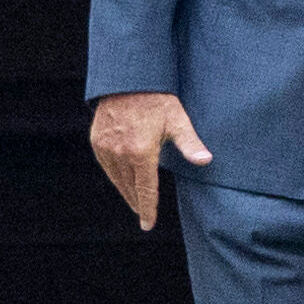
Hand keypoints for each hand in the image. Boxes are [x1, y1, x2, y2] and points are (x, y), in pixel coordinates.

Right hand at [89, 91, 211, 229]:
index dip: (148, 209)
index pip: (146, 190)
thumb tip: (206, 161)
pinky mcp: (97, 141)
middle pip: (130, 188)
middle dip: (137, 202)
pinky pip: (106, 166)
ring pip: (116, 179)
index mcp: (141, 153)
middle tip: (143, 214)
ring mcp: (106, 147)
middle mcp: (120, 153)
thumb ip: (190, 144)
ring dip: (125, 191)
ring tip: (134, 200)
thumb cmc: (157, 99)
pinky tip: (122, 179)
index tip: (148, 224)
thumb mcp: (178, 121)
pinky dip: (114, 176)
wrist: (128, 79)